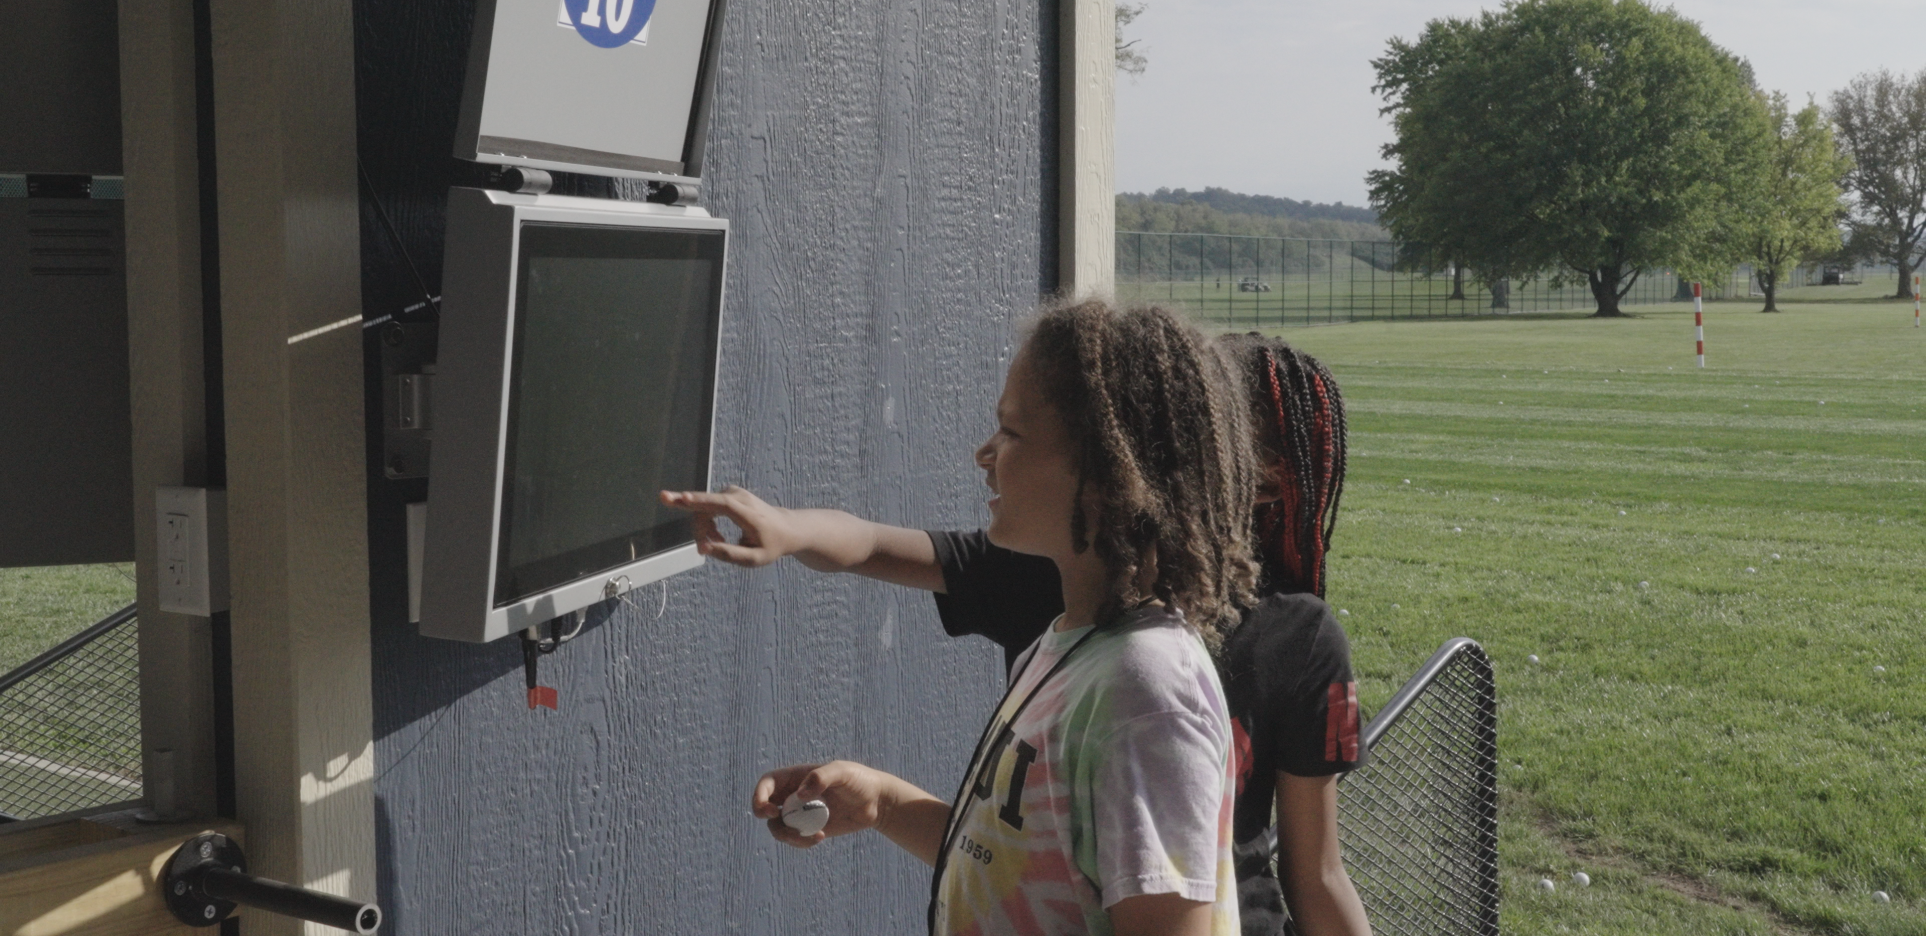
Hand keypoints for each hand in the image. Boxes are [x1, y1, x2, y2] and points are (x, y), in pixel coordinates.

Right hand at [660, 486, 803, 566]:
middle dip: (698, 530)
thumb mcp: (755, 559)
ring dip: (704, 529)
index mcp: (748, 513)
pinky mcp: (728, 493)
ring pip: (703, 508)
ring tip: (718, 542)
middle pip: (705, 509)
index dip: (700, 502)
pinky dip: (707, 522)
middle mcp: (738, 497)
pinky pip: (707, 506)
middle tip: (702, 549)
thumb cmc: (772, 545)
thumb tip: (704, 549)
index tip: (682, 498)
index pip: (721, 504)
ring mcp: (732, 492)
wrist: (786, 529)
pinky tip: (717, 535)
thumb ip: (730, 555)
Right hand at [750, 761, 895, 847]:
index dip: (759, 796)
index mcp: (795, 777)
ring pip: (778, 827)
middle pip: (765, 807)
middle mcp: (793, 795)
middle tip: (779, 819)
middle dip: (766, 817)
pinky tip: (821, 837)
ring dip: (788, 835)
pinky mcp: (809, 830)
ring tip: (812, 835)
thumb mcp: (842, 772)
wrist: (876, 802)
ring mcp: (800, 814)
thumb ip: (821, 777)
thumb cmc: (859, 780)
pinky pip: (794, 839)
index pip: (767, 784)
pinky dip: (802, 842)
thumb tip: (799, 795)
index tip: (769, 809)